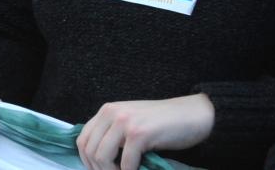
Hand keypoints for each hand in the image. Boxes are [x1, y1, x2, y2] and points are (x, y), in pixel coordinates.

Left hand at [76, 94, 214, 169]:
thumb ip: (113, 134)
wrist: (192, 115)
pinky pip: (125, 163)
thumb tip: (96, 161)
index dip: (88, 161)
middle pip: (89, 150)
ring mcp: (124, 122)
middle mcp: (111, 113)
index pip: (82, 140)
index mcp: (107, 111)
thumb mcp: (130, 122)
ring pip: (101, 157)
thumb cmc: (163, 123)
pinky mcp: (139, 134)